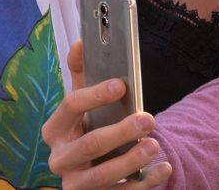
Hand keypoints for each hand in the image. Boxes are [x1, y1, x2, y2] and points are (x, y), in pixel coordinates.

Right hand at [42, 41, 170, 188]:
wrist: (85, 173)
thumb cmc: (86, 130)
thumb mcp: (80, 106)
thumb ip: (80, 75)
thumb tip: (82, 42)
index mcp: (54, 129)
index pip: (70, 106)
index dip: (95, 94)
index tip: (122, 85)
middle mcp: (59, 158)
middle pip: (89, 145)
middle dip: (121, 132)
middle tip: (149, 119)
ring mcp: (75, 183)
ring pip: (102, 175)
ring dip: (131, 161)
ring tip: (155, 145)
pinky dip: (144, 183)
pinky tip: (163, 169)